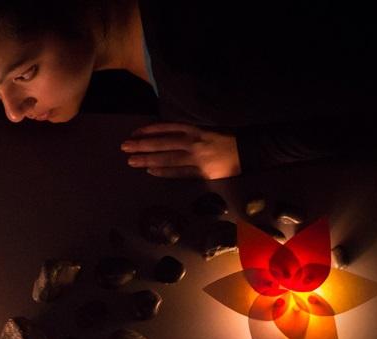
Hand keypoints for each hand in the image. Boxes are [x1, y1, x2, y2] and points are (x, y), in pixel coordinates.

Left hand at [121, 122, 241, 178]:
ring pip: (167, 158)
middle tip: (124, 147)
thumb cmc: (228, 139)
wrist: (251, 150)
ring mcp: (197, 157)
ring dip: (148, 159)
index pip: (167, 128)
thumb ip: (189, 133)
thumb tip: (166, 138)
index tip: (134, 133)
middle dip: (142, 145)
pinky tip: (151, 171)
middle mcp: (194, 141)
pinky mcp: (203, 172)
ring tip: (131, 161)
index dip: (149, 131)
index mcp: (195, 129)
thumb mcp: (208, 130)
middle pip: (162, 143)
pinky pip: (179, 172)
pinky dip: (164, 172)